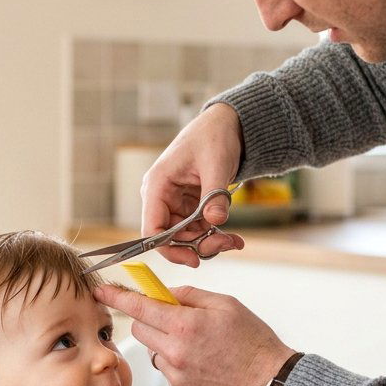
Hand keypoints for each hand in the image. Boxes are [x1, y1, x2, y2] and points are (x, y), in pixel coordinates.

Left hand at [92, 282, 293, 385]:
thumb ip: (190, 295)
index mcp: (185, 325)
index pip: (138, 307)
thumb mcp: (226, 305)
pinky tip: (203, 363)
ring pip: (153, 351)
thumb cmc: (253, 340)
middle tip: (174, 318)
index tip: (100, 290)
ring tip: (197, 345)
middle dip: (150, 320)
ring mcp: (176, 376)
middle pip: (140, 330)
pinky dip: (177, 364)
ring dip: (165, 343)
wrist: (271, 383)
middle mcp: (175, 352)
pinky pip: (167, 371)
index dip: (116, 296)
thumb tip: (165, 293)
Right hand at [141, 102, 245, 266]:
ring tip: (233, 241)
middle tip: (225, 245)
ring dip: (209, 242)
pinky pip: (198, 229)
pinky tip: (233, 237)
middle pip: (171, 237)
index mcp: (158, 186)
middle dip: (198, 246)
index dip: (169, 248)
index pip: (152, 229)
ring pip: (186, 236)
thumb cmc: (213, 136)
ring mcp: (176, 203)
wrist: (226, 126)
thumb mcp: (216, 164)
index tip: (193, 259)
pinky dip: (215, 235)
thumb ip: (214, 195)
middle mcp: (162, 197)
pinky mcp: (190, 206)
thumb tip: (215, 221)